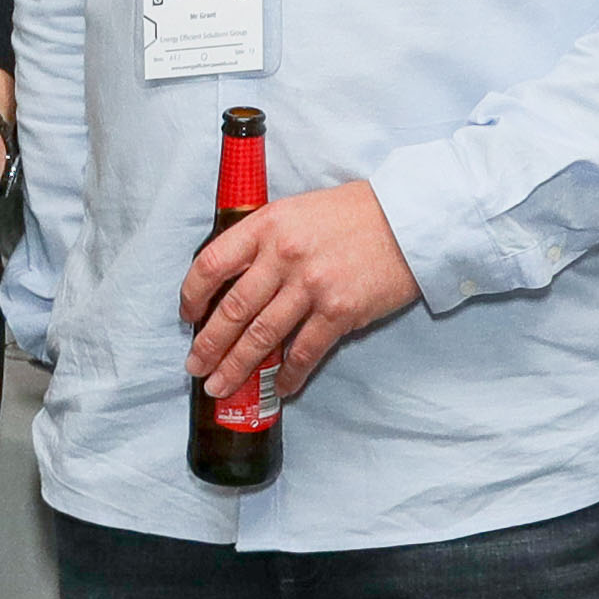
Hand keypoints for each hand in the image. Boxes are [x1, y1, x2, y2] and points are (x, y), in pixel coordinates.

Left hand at [184, 179, 417, 409]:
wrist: (409, 219)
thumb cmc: (355, 214)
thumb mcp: (298, 211)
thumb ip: (266, 241)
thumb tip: (237, 282)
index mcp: (267, 225)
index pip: (212, 264)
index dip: (192, 295)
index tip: (188, 316)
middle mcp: (283, 256)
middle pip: (232, 310)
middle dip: (208, 345)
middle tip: (195, 367)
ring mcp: (311, 286)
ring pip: (261, 337)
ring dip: (236, 367)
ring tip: (220, 386)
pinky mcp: (340, 312)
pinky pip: (304, 352)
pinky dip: (288, 374)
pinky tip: (279, 387)